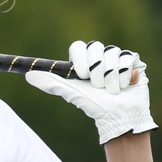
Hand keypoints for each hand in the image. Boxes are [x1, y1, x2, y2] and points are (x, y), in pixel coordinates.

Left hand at [25, 39, 157, 144]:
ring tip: (112, 90)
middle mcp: (99, 56)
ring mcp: (116, 57)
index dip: (81, 58)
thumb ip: (51, 83)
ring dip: (111, 77)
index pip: (78, 46)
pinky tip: (125, 85)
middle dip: (97, 70)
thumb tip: (28, 75)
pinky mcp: (132, 61)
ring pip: (112, 53)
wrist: (120, 116)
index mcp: (83, 61)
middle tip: (98, 86)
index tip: (82, 75)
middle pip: (96, 47)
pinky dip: (125, 75)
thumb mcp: (71, 93)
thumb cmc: (95, 106)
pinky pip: (127, 58)